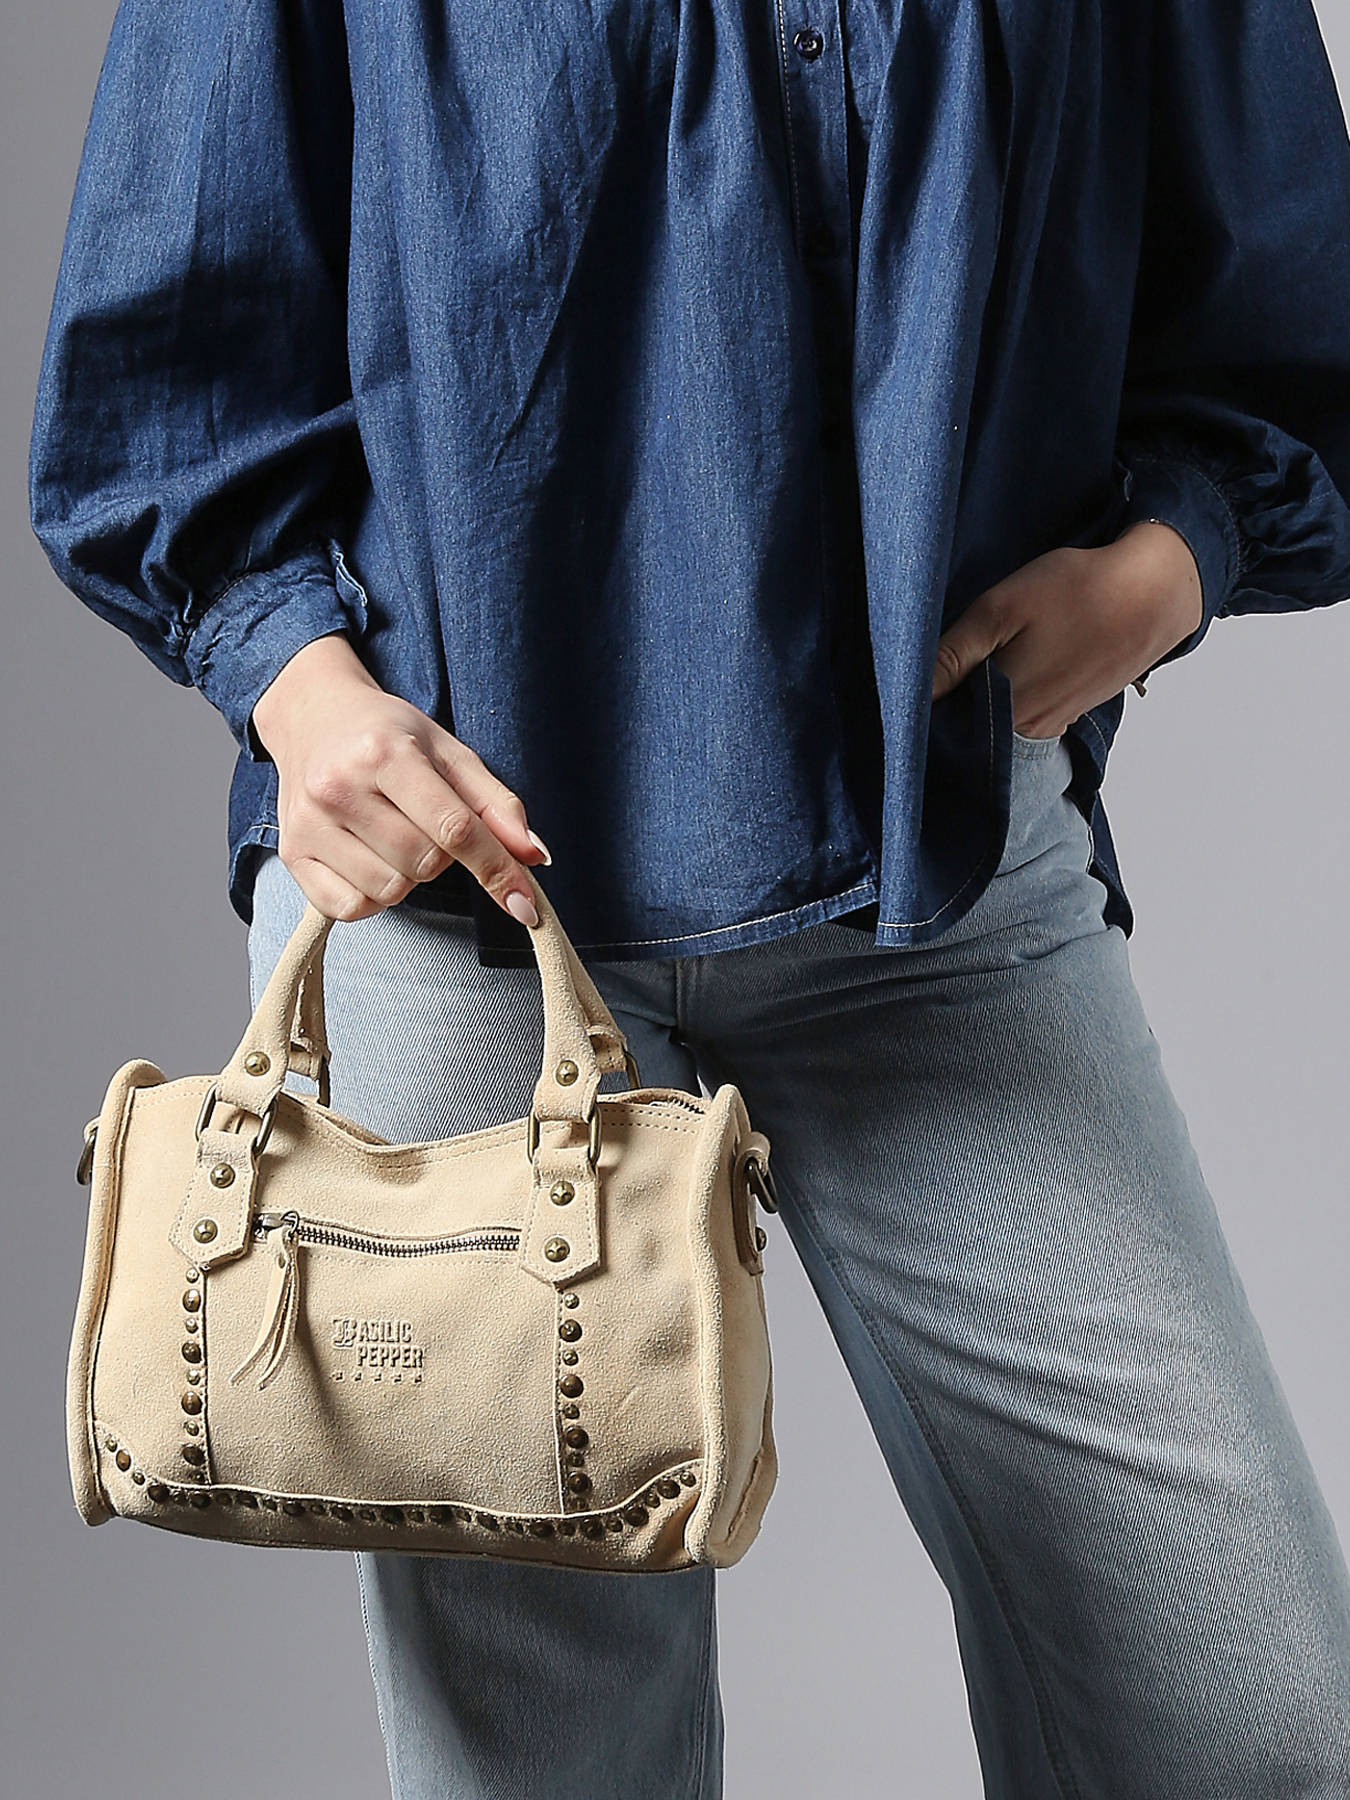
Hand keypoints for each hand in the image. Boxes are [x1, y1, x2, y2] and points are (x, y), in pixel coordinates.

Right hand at [249, 631, 549, 924]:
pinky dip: (372, 896)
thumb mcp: (449, 751)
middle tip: (424, 821)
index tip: (526, 905)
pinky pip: (350, 908)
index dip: (496, 869)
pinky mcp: (291, 854)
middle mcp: (338, 788)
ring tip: (394, 834)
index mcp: (384, 753)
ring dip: (407, 875)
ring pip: (390, 890)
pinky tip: (370, 859)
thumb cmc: (387, 733)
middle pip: (424, 864)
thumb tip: (535, 856)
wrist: (312, 716)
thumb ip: (496, 803)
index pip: (454, 828)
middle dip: (442, 855)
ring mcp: (308, 824)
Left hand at [930, 520, 1203, 736]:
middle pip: (968, 731)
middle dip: (946, 710)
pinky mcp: (1070, 711)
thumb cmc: (1076, 592)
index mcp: (1004, 709)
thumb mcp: (1000, 609)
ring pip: (997, 726)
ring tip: (969, 671)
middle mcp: (1027, 729)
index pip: (943, 728)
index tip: (903, 688)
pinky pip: (1024, 718)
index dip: (921, 710)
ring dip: (977, 706)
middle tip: (933, 674)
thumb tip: (910, 693)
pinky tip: (1008, 671)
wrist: (1154, 593)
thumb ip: (953, 655)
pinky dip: (1008, 703)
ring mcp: (1052, 724)